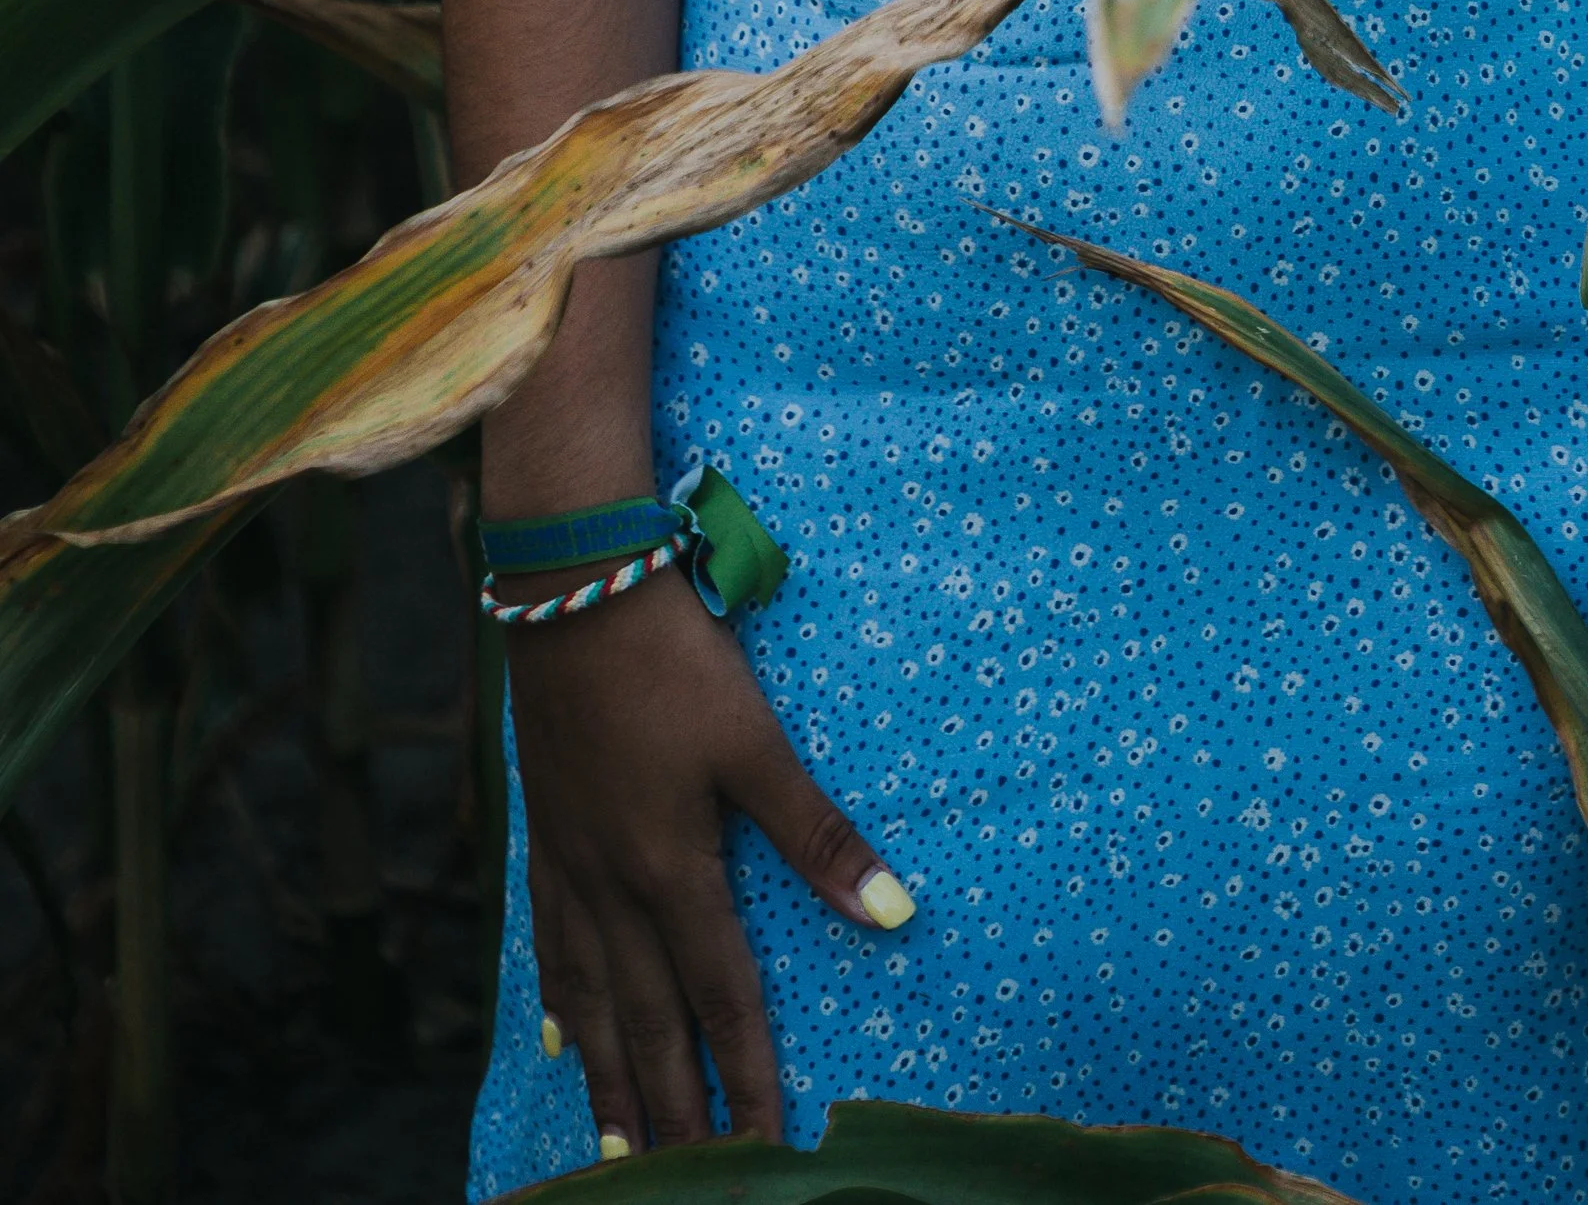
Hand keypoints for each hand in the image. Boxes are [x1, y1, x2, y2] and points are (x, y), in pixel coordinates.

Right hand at [510, 561, 909, 1150]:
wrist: (571, 592)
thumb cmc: (673, 659)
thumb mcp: (754, 741)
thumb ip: (818, 836)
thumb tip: (892, 913)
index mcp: (672, 872)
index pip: (720, 1002)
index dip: (746, 1081)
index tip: (763, 1151)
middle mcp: (613, 887)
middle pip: (648, 1024)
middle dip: (675, 1110)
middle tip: (692, 1181)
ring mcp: (569, 864)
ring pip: (591, 1000)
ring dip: (611, 1079)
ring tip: (621, 1149)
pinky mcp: (544, 834)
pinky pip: (550, 944)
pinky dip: (561, 1002)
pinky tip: (561, 1036)